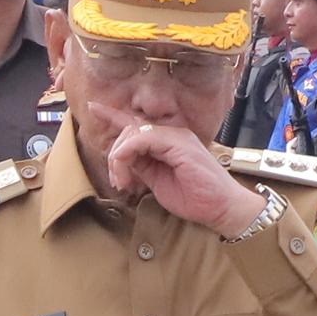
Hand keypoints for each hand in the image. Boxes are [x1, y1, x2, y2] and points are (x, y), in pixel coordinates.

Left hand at [104, 118, 263, 232]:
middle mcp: (172, 134)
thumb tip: (122, 161)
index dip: (113, 115)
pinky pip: (142, 139)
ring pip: (133, 133)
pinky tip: (127, 173)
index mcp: (167, 141)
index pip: (136, 124)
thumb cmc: (195, 198)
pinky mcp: (179, 144)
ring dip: (119, 159)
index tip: (94, 107)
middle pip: (128, 130)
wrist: (222, 208)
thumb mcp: (158, 181)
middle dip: (115, 156)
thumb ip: (142, 166)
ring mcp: (176, 136)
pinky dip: (128, 154)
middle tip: (118, 182)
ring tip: (122, 182)